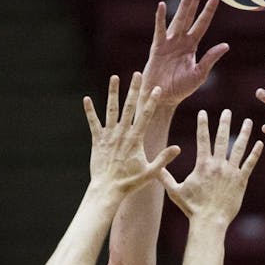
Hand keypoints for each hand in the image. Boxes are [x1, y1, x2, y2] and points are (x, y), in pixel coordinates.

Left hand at [83, 72, 180, 197]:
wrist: (107, 190)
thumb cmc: (130, 183)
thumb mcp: (150, 172)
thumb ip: (163, 159)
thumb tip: (178, 149)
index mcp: (135, 139)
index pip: (145, 115)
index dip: (151, 101)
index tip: (156, 88)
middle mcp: (122, 134)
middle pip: (128, 107)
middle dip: (133, 90)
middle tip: (136, 74)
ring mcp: (108, 136)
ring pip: (111, 110)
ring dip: (112, 93)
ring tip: (114, 77)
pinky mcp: (97, 140)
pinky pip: (93, 123)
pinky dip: (89, 111)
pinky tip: (86, 99)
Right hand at [141, 0, 228, 107]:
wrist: (163, 97)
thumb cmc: (181, 89)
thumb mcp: (199, 73)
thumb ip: (210, 58)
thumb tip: (226, 45)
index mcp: (192, 46)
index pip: (202, 24)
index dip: (209, 10)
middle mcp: (181, 40)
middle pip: (190, 16)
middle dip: (195, 0)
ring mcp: (169, 42)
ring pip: (178, 19)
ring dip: (184, 5)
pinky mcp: (158, 47)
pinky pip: (160, 30)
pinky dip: (161, 18)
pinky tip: (162, 6)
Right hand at [159, 109, 263, 224]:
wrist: (210, 221)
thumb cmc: (192, 207)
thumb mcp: (175, 191)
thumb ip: (165, 177)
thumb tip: (154, 168)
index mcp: (203, 164)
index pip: (202, 139)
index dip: (202, 124)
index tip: (203, 112)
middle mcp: (218, 165)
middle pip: (222, 138)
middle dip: (224, 123)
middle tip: (227, 111)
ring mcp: (231, 172)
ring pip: (238, 148)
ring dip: (243, 133)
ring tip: (247, 122)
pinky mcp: (241, 181)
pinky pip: (249, 164)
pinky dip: (255, 153)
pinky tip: (260, 143)